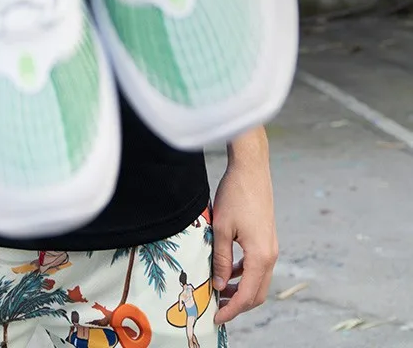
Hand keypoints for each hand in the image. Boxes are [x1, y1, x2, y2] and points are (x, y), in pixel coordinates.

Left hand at [211, 157, 278, 324]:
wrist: (251, 168)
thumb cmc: (235, 194)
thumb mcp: (222, 228)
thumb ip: (221, 260)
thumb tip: (219, 285)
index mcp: (261, 256)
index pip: (248, 295)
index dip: (232, 310)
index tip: (216, 319)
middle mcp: (271, 254)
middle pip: (258, 293)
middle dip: (239, 305)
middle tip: (217, 310)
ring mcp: (271, 246)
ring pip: (259, 280)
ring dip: (242, 290)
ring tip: (220, 293)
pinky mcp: (267, 238)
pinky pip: (258, 266)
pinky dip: (245, 275)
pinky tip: (228, 271)